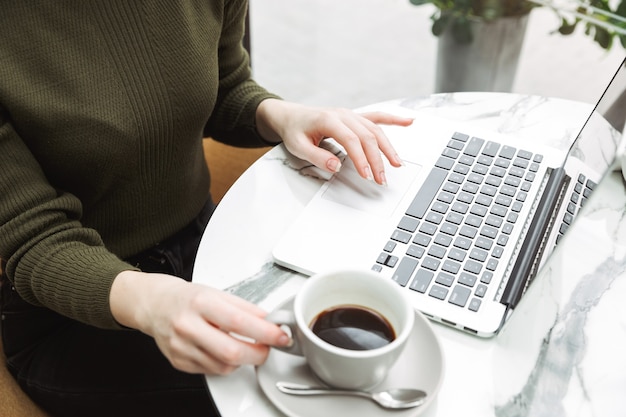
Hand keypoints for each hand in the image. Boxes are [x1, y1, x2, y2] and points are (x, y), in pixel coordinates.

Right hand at [110, 270, 290, 374]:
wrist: (153, 305)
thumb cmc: (185, 298)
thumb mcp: (217, 293)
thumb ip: (244, 308)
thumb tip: (269, 321)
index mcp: (200, 303)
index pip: (239, 322)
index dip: (265, 332)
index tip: (280, 335)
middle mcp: (188, 325)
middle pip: (232, 351)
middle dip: (258, 353)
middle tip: (268, 347)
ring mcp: (181, 346)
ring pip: (224, 365)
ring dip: (242, 359)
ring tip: (245, 346)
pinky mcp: (179, 362)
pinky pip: (211, 370)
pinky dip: (225, 363)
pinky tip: (224, 350)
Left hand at [256, 99, 412, 184]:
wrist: (291, 116)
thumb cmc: (295, 130)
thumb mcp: (298, 146)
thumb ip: (317, 157)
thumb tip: (336, 166)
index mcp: (328, 120)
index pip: (351, 140)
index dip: (361, 158)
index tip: (367, 175)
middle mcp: (343, 115)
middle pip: (367, 136)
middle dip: (377, 159)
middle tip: (382, 178)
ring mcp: (351, 115)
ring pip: (375, 129)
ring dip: (387, 147)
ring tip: (397, 164)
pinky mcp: (355, 117)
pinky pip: (377, 117)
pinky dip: (394, 119)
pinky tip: (408, 122)